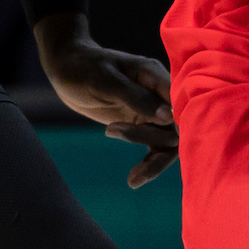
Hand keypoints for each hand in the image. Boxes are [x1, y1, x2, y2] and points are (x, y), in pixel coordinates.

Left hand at [34, 13, 178, 186]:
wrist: (66, 68)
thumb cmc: (84, 68)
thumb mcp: (106, 81)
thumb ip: (137, 98)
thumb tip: (167, 117)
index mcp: (156, 75)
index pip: (181, 103)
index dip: (182, 126)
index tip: (167, 146)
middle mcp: (159, 93)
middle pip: (176, 127)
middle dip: (160, 149)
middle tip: (138, 172)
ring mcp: (151, 109)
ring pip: (167, 141)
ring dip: (154, 161)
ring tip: (133, 180)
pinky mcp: (141, 122)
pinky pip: (153, 146)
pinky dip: (146, 163)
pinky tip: (132, 180)